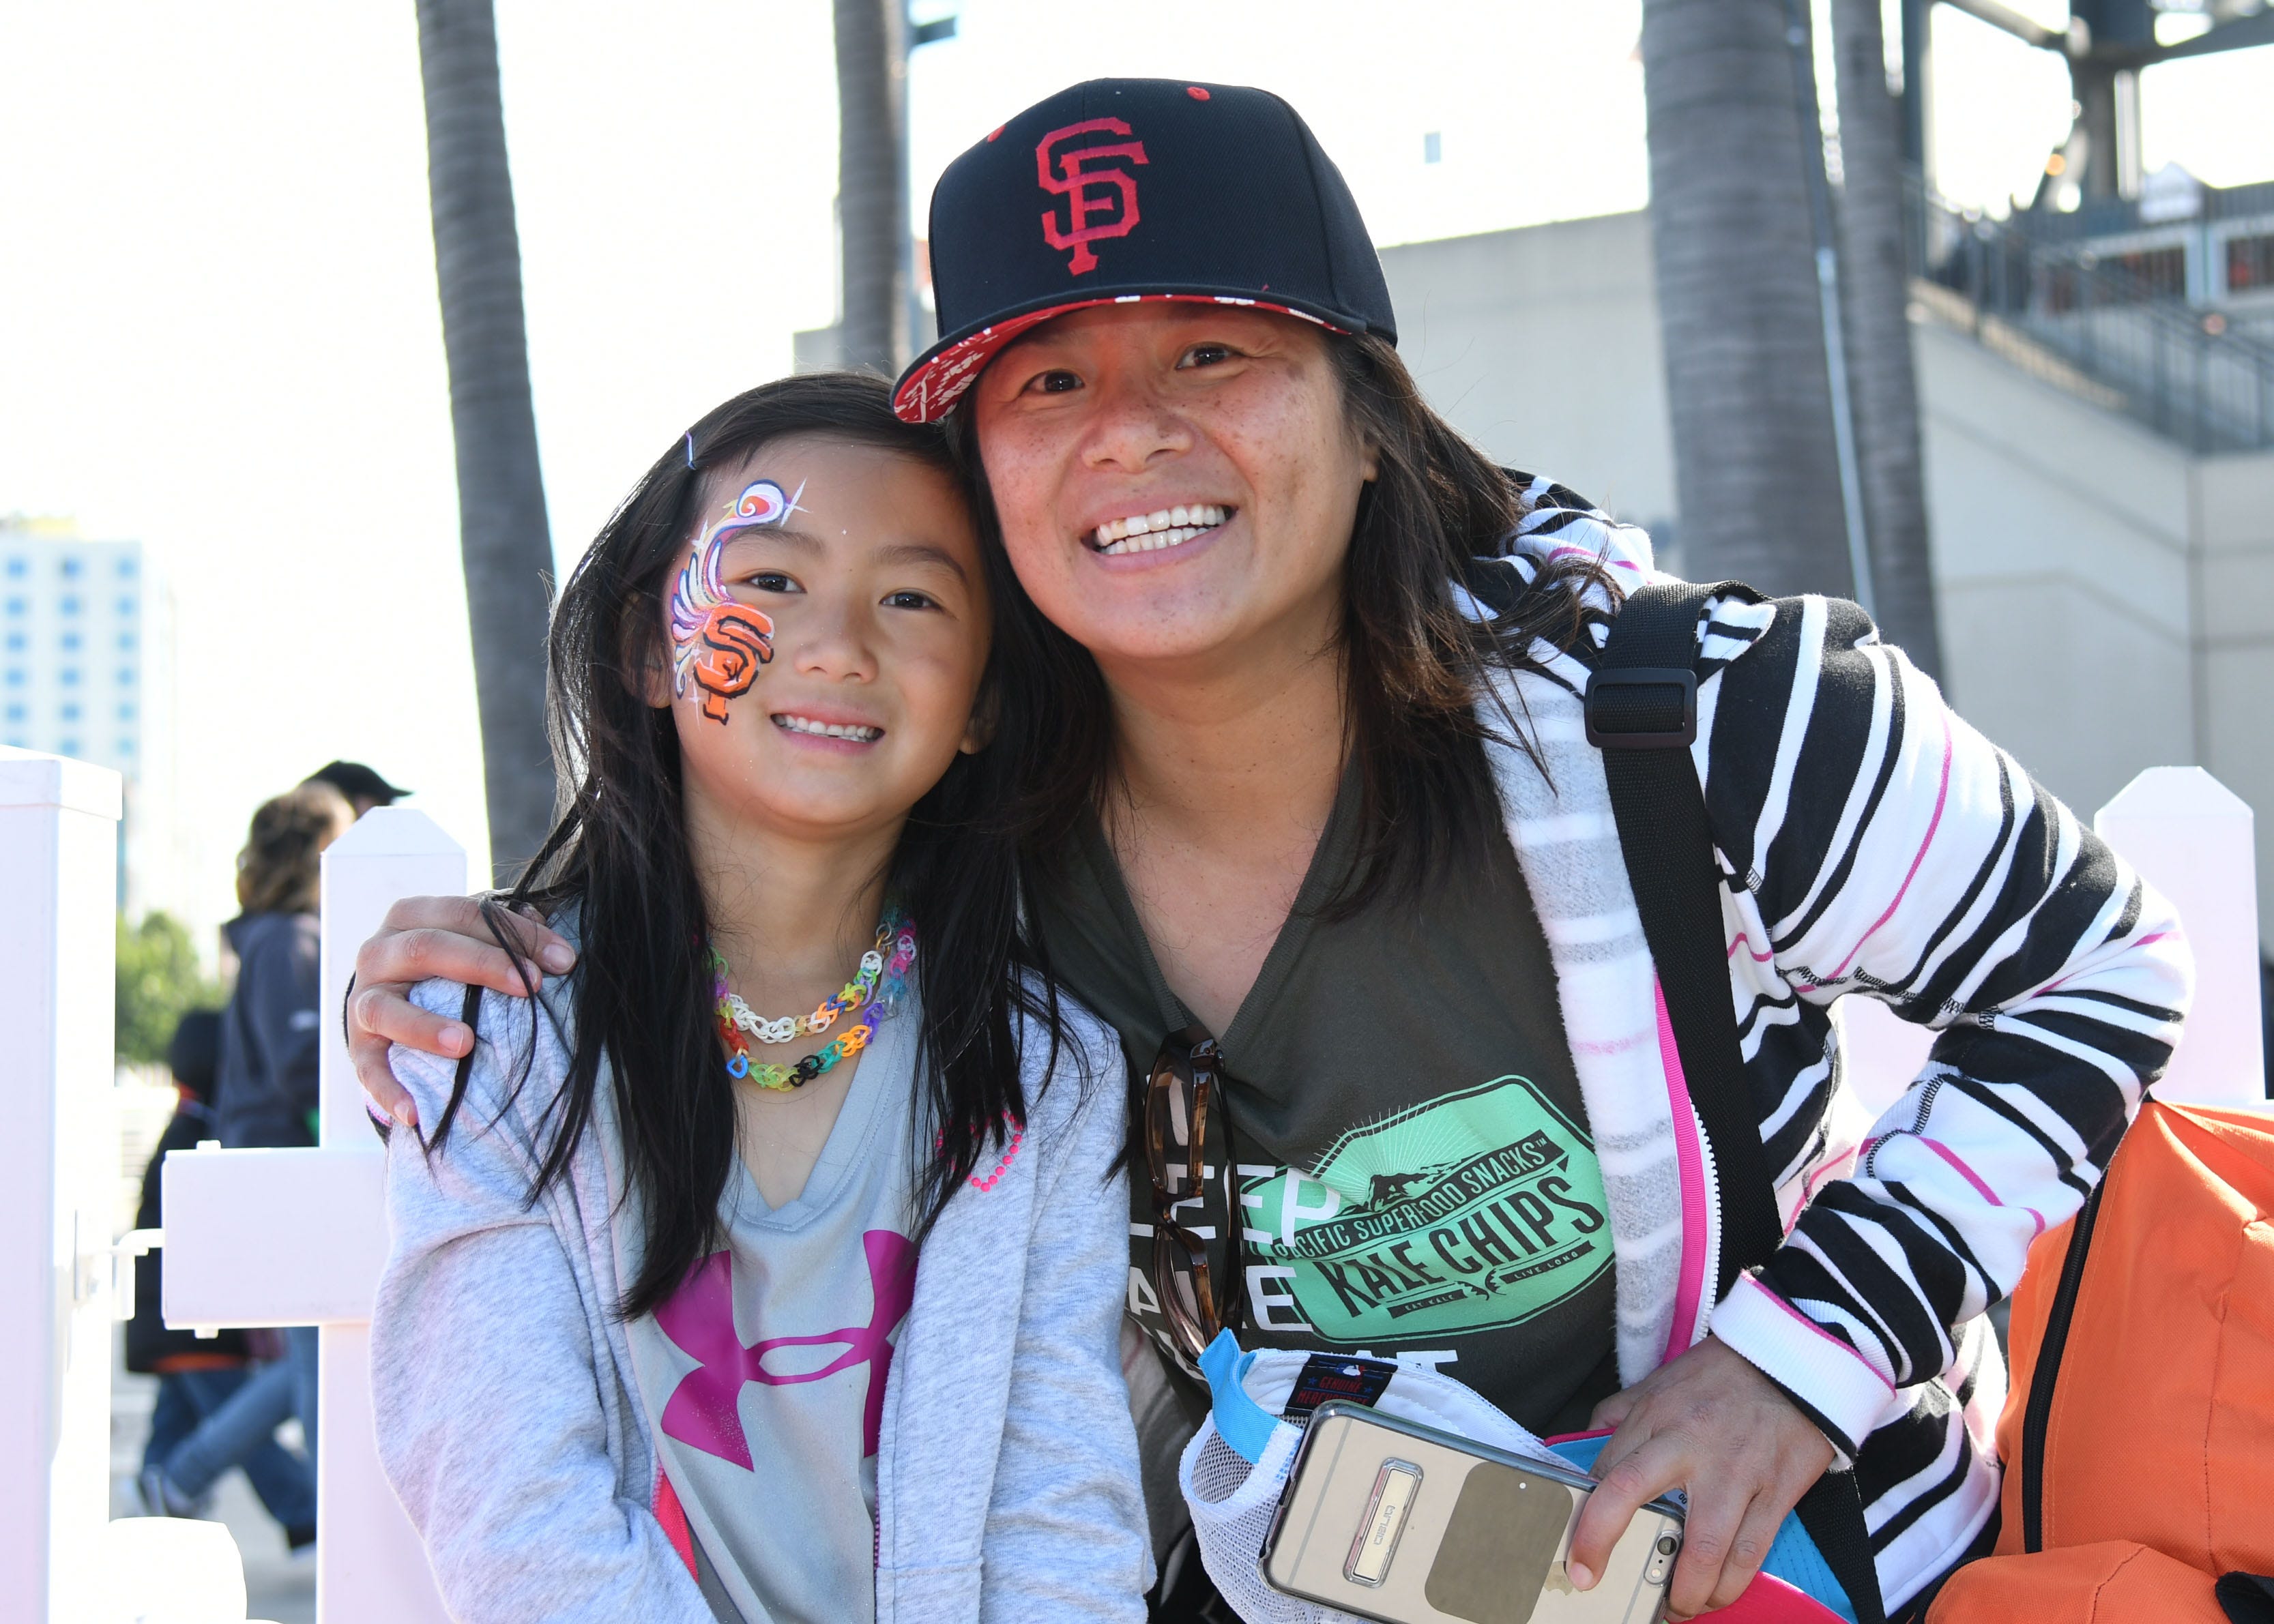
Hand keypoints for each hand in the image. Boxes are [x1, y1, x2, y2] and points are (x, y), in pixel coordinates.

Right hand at [347, 896, 575, 1127]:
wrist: (388, 998)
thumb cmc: (447, 963)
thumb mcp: (473, 938)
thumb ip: (510, 933)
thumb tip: (557, 950)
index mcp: (412, 916)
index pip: (464, 913)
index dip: (515, 933)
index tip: (563, 959)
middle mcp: (379, 951)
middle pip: (427, 948)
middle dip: (484, 964)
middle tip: (530, 986)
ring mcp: (363, 999)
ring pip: (385, 1008)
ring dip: (424, 1027)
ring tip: (466, 1044)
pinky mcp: (357, 1045)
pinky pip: (367, 1068)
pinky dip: (387, 1090)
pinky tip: (415, 1113)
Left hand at [1567, 1336, 1833, 1619]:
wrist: (1794, 1359)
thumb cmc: (1722, 1374)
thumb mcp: (1660, 1381)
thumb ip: (1621, 1413)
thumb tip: (1585, 1442)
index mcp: (1656, 1418)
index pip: (1607, 1474)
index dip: (1587, 1520)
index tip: (1577, 1554)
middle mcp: (1689, 1447)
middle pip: (1635, 1500)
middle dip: (1609, 1550)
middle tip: (1601, 1588)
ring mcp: (1736, 1473)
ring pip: (1702, 1548)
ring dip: (1683, 1592)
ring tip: (1672, 1609)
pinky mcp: (1776, 1493)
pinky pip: (1750, 1554)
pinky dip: (1730, 1586)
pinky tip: (1716, 1597)